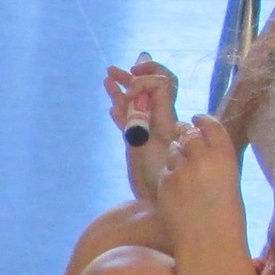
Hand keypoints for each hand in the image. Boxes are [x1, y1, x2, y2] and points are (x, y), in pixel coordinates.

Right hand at [105, 54, 178, 202]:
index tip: (132, 92)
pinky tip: (112, 106)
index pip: (163, 84)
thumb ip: (159, 118)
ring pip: (136, 103)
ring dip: (123, 88)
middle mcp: (157, 119)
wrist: (158, 202)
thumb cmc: (162, 178)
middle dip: (135, 75)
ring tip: (108, 78)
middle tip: (117, 72)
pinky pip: (128, 121)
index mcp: (166, 116)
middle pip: (150, 88)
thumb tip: (159, 90)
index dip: (147, 80)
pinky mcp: (135, 142)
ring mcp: (145, 130)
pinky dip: (120, 111)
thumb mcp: (162, 144)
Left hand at [155, 114, 246, 259]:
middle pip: (188, 133)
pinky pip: (165, 170)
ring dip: (176, 153)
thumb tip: (203, 147)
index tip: (196, 118)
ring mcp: (179, 168)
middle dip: (185, 131)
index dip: (202, 120)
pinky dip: (169, 173)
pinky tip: (177, 187)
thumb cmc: (228, 216)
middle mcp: (201, 156)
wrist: (208, 241)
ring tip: (183, 167)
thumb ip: (216, 161)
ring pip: (173, 150)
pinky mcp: (163, 181)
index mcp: (224, 155)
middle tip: (183, 132)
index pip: (210, 125)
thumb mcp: (230, 180)